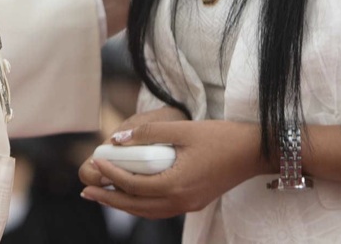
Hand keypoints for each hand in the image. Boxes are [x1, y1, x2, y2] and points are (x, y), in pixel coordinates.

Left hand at [79, 114, 273, 219]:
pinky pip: (160, 209)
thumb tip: (119, 140)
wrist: (254, 151)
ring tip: (103, 195)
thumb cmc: (221, 137)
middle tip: (86, 190)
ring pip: (148, 211)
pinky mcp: (194, 201)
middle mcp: (181, 201)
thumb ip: (149, 134)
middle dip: (109, 199)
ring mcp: (188, 204)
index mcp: (176, 185)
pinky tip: (132, 194)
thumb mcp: (183, 129)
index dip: (112, 175)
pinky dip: (142, 203)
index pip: (134, 185)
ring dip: (124, 204)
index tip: (96, 163)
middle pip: (137, 206)